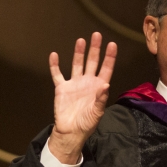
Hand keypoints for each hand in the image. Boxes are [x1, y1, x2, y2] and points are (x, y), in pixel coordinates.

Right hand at [47, 32, 116, 163]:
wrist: (70, 131)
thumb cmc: (87, 123)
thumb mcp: (97, 113)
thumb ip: (101, 99)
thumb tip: (106, 86)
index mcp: (98, 87)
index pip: (106, 69)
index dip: (109, 57)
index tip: (112, 44)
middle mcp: (87, 82)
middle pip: (92, 62)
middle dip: (95, 49)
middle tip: (97, 35)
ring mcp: (74, 84)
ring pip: (77, 64)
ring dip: (79, 53)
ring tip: (81, 40)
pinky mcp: (62, 88)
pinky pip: (57, 74)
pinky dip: (55, 65)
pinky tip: (54, 55)